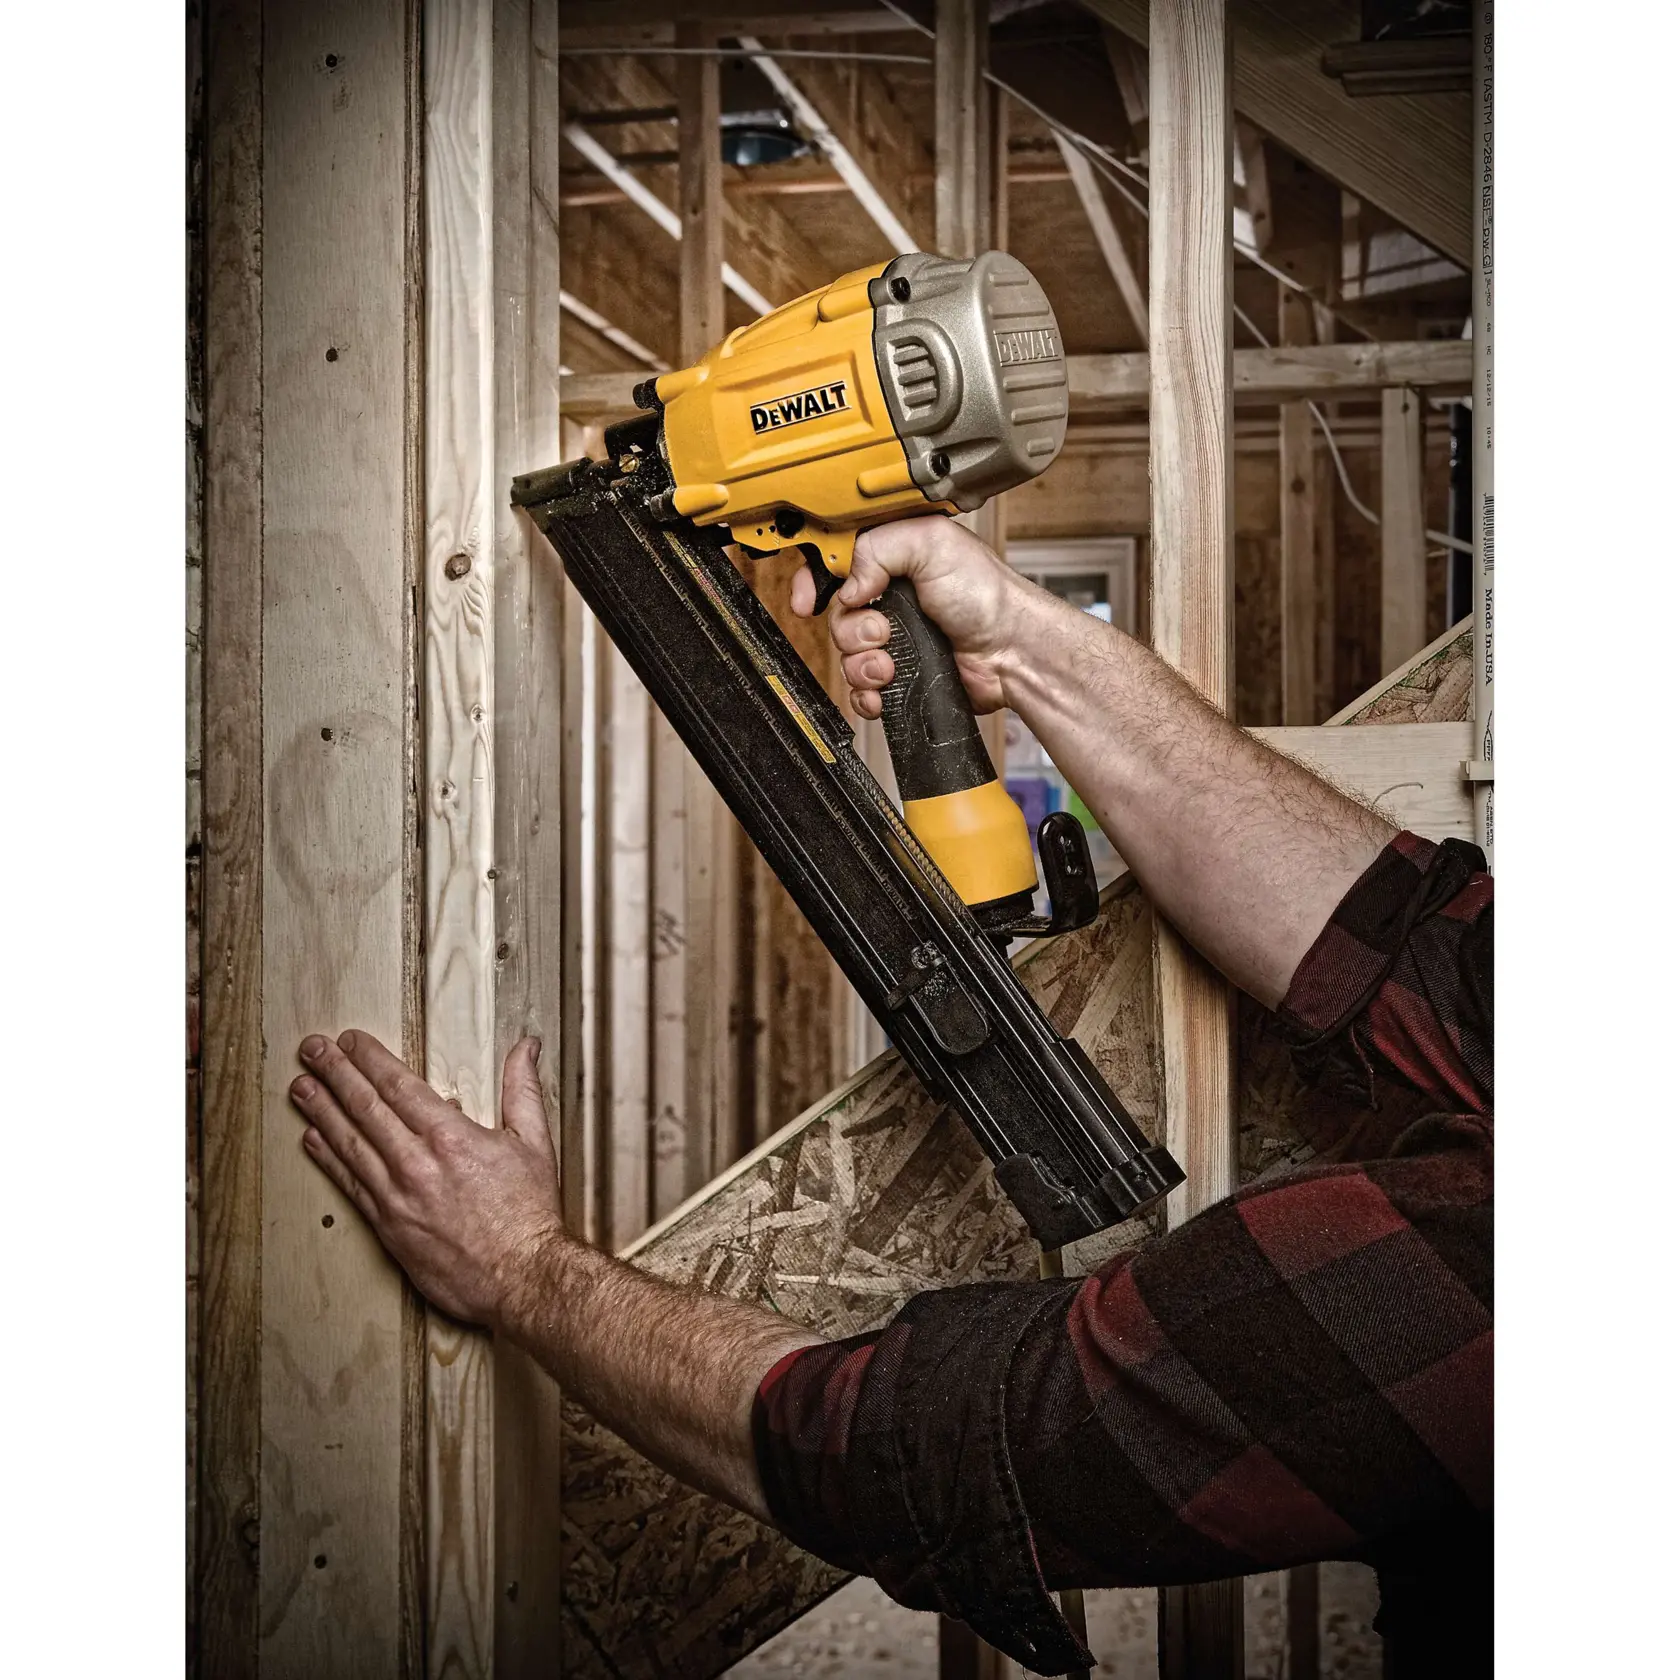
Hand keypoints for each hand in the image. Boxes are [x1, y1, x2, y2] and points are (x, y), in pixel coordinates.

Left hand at [289, 1030, 563, 1328]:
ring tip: (301, 1087)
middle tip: (311, 1050)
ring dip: (321, 1112)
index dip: (369, 1059)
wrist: (521, 1277)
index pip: (398, 1085)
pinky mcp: (387, 1227)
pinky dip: (328, 1159)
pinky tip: (312, 1140)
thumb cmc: (529, 1213)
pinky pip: (350, 1185)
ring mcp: (396, 1196)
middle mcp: (416, 1163)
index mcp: (450, 1137)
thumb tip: (527, 1046)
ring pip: (349, 1144)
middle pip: (365, 1108)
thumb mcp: (534, 1141)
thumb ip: (523, 1089)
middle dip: (335, 1073)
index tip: (350, 1040)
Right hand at [788, 515, 1036, 717]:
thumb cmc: (987, 595)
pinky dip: (867, 693)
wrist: (1010, 651)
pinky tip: (884, 688)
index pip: (834, 564)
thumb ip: (878, 548)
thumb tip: (848, 583)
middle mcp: (889, 598)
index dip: (814, 581)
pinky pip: (861, 689)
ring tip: (891, 663)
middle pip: (836, 616)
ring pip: (846, 656)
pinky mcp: (898, 674)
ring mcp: (893, 638)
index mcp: (891, 558)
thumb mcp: (932, 543)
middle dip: (852, 629)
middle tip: (882, 632)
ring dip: (862, 663)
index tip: (808, 600)